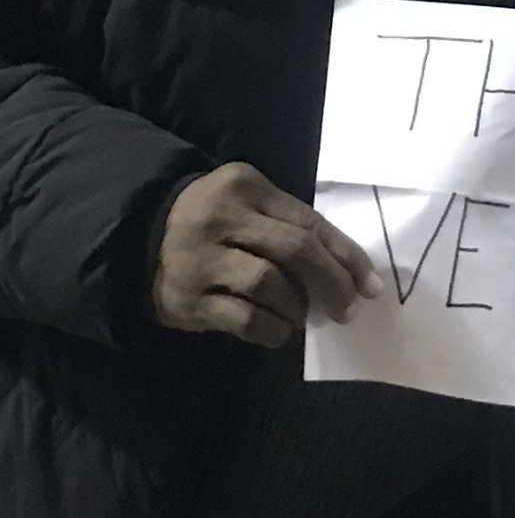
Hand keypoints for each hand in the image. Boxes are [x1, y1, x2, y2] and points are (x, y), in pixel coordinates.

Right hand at [152, 162, 381, 348]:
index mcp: (245, 186)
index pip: (308, 221)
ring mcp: (201, 260)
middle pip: (294, 250)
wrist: (141, 235)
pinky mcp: (188, 300)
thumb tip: (346, 269)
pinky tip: (279, 331)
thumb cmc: (215, 219)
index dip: (345, 255)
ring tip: (303, 316)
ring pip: (270, 285)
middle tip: (347, 308)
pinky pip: (244, 319)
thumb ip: (290, 224)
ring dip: (298, 307)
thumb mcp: (248, 202)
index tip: (369, 283)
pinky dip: (272, 329)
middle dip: (331, 282)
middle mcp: (222, 219)